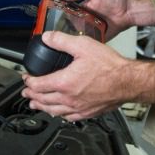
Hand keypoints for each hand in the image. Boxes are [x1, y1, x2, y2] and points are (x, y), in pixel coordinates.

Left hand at [21, 31, 154, 120]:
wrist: (128, 81)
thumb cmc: (109, 66)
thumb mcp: (83, 45)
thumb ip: (62, 40)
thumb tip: (47, 37)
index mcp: (64, 82)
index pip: (38, 85)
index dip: (29, 81)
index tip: (26, 78)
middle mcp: (69, 98)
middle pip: (43, 100)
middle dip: (32, 95)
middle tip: (26, 92)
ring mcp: (78, 107)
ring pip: (54, 111)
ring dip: (42, 107)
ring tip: (36, 105)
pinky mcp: (88, 112)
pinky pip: (69, 117)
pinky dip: (59, 115)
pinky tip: (60, 113)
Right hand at [68, 0, 154, 39]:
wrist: (127, 10)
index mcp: (82, 8)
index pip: (69, 14)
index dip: (65, 16)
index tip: (61, 18)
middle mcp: (85, 19)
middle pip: (72, 26)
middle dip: (69, 28)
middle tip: (71, 28)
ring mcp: (91, 28)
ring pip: (79, 35)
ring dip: (78, 36)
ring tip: (79, 34)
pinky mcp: (98, 36)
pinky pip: (90, 42)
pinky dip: (87, 43)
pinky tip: (86, 41)